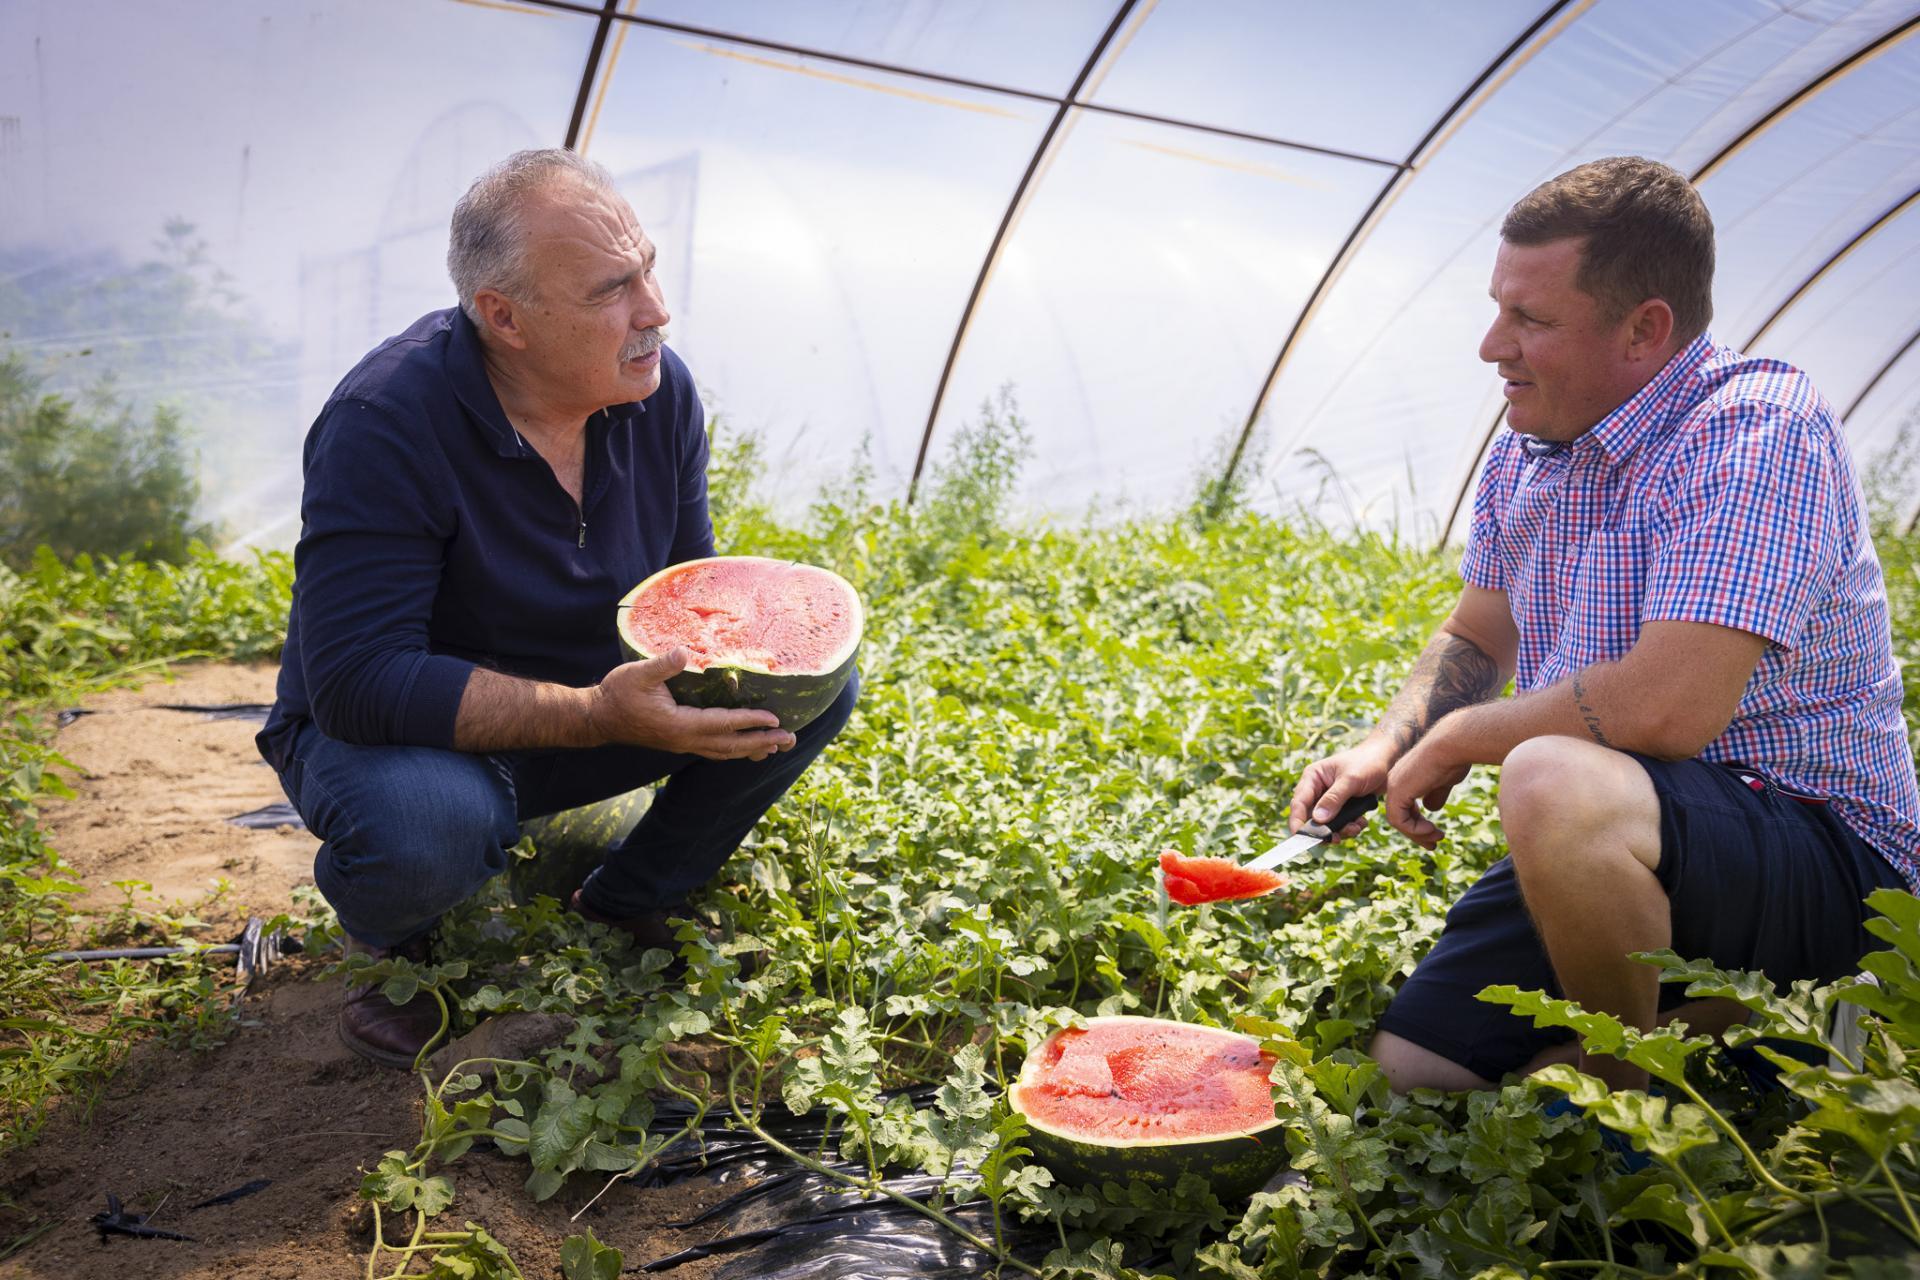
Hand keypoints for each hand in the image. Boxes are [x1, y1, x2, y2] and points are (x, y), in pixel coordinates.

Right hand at [589, 649, 796, 760]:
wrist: (597, 718)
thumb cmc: (617, 694)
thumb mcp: (637, 674)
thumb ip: (662, 665)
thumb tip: (684, 652)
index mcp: (679, 724)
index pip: (722, 724)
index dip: (749, 722)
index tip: (775, 718)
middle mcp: (684, 739)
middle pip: (731, 746)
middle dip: (762, 742)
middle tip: (790, 739)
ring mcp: (682, 744)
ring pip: (724, 752)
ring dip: (752, 749)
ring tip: (777, 747)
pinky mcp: (679, 742)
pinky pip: (714, 750)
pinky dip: (734, 750)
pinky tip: (745, 748)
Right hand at [1289, 739, 1395, 840]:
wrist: (1387, 760)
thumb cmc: (1367, 762)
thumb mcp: (1350, 780)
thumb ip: (1334, 799)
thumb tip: (1318, 819)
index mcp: (1313, 777)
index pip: (1299, 802)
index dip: (1297, 822)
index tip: (1302, 838)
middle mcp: (1318, 790)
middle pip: (1311, 818)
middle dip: (1325, 830)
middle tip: (1337, 838)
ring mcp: (1329, 800)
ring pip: (1327, 824)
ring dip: (1341, 830)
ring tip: (1356, 826)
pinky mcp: (1342, 807)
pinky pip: (1340, 824)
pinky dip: (1350, 827)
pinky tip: (1361, 821)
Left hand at [1383, 727, 1470, 848]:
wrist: (1452, 745)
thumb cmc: (1453, 759)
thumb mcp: (1443, 781)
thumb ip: (1435, 794)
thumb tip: (1431, 809)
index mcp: (1405, 778)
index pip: (1404, 808)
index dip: (1418, 824)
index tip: (1435, 834)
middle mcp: (1395, 782)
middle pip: (1399, 816)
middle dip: (1417, 833)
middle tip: (1432, 845)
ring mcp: (1394, 786)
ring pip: (1398, 821)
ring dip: (1418, 833)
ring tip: (1437, 838)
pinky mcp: (1397, 791)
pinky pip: (1398, 820)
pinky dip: (1414, 829)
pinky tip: (1431, 830)